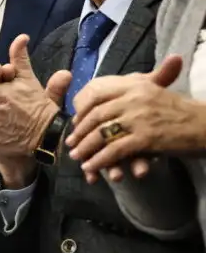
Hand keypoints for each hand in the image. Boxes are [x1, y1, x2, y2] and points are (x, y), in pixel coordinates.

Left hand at [66, 55, 205, 180]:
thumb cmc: (180, 110)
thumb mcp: (155, 91)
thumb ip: (129, 89)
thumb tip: (101, 88)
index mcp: (134, 84)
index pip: (95, 93)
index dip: (81, 109)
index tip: (76, 122)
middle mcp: (133, 97)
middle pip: (95, 115)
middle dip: (80, 132)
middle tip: (71, 145)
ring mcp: (139, 117)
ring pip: (102, 133)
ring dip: (86, 149)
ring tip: (78, 159)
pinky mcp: (146, 137)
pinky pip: (115, 150)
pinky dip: (101, 161)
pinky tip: (93, 168)